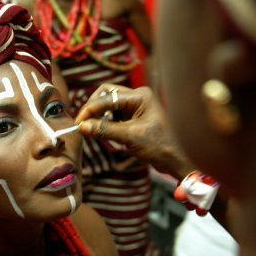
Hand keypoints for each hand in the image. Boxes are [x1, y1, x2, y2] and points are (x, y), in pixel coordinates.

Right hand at [75, 84, 193, 177]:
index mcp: (140, 96)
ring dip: (101, 117)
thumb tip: (82, 126)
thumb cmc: (159, 146)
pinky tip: (108, 134)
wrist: (176, 160)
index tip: (79, 123)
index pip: (108, 96)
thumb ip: (105, 130)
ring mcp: (137, 106)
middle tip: (84, 124)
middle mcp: (138, 97)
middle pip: (107, 95)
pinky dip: (108, 123)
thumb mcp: (130, 137)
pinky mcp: (135, 116)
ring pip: (109, 105)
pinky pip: (115, 115)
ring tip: (97, 131)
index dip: (91, 109)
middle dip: (95, 109)